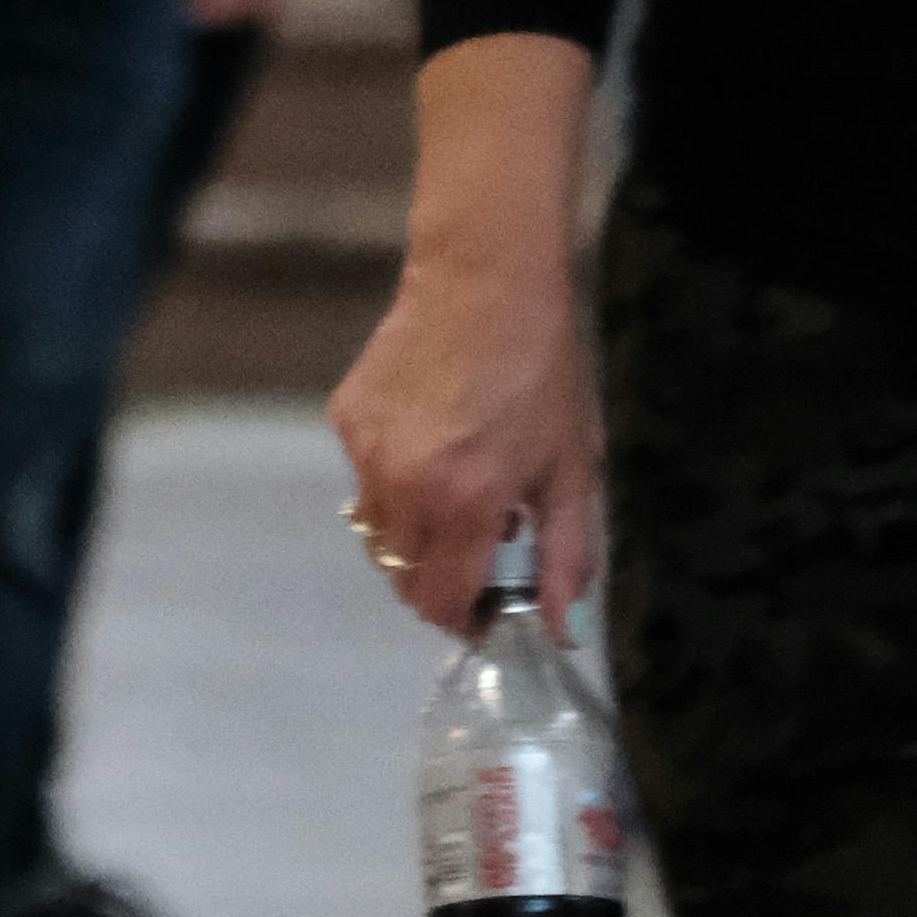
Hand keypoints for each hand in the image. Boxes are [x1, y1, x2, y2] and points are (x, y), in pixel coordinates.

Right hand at [332, 36, 602, 635]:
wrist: (485, 283)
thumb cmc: (542, 373)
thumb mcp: (571, 470)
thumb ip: (565, 558)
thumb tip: (561, 634)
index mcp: (465, 504)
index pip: (438, 600)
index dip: (463, 619)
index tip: (490, 609)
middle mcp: (403, 485)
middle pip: (399, 576)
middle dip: (438, 583)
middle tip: (479, 555)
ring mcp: (365, 451)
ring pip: (375, 533)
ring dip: (414, 537)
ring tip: (455, 497)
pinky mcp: (345, 419)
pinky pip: (363, 481)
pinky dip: (394, 485)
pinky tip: (429, 445)